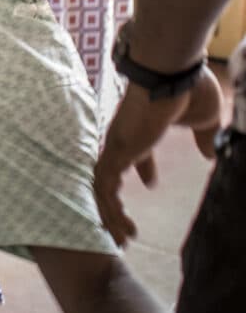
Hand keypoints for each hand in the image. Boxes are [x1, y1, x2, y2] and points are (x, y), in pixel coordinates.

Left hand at [94, 68, 224, 246]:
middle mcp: (126, 135)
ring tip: (124, 239)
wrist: (172, 74)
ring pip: (102, 184)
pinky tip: (122, 228)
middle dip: (115, 200)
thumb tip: (210, 153)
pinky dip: (108, 209)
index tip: (151, 183)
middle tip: (126, 225)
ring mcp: (118, 143)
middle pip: (112, 171)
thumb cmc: (188, 89)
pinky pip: (103, 186)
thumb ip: (203, 136)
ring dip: (110, 213)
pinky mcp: (116, 151)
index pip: (138, 150)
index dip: (144, 167)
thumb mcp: (204, 118)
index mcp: (144, 126)